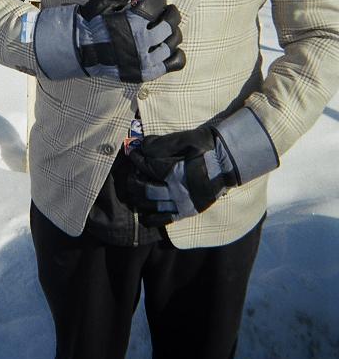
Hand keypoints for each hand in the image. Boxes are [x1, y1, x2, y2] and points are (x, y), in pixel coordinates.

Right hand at [34, 0, 184, 81]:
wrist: (81, 52)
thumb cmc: (92, 25)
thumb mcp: (103, 3)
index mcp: (131, 23)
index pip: (157, 4)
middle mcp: (141, 43)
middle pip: (170, 23)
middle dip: (170, 12)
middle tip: (166, 9)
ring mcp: (146, 60)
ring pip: (174, 42)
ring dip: (172, 31)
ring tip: (165, 28)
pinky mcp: (148, 72)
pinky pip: (175, 62)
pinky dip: (175, 53)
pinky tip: (166, 47)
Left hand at [127, 107, 278, 224]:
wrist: (230, 161)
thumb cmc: (209, 147)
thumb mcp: (188, 139)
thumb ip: (164, 143)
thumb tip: (143, 146)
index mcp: (176, 171)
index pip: (148, 166)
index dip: (137, 158)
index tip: (132, 151)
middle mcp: (177, 190)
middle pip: (145, 188)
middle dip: (132, 180)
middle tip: (128, 173)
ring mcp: (182, 202)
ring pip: (152, 204)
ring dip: (138, 198)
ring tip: (131, 191)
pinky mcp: (189, 210)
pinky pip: (167, 219)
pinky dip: (153, 219)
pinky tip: (144, 217)